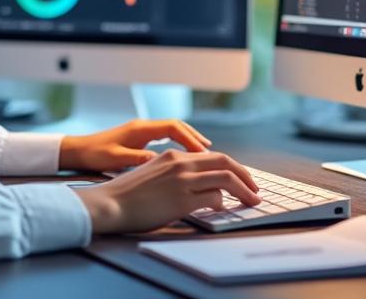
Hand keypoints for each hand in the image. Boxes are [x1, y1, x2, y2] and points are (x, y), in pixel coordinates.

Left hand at [59, 119, 211, 171]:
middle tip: (211, 151)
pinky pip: (164, 137)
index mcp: (139, 129)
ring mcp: (140, 131)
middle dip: (194, 137)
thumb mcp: (116, 159)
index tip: (204, 152)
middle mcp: (142, 127)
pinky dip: (177, 144)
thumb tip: (160, 161)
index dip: (190, 139)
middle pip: (176, 126)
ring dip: (187, 140)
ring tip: (203, 153)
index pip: (173, 128)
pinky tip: (182, 156)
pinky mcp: (137, 138)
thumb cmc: (94, 155)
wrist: (77, 151)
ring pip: (171, 130)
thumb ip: (138, 159)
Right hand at [72, 150, 260, 234]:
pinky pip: (215, 197)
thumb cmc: (129, 194)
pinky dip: (224, 203)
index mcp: (173, 156)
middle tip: (254, 189)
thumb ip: (175, 174)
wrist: (111, 203)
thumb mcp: (153, 174)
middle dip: (245, 175)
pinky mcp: (182, 199)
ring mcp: (183, 180)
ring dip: (244, 191)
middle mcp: (180, 163)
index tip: (241, 179)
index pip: (212, 156)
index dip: (231, 167)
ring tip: (252, 201)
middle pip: (225, 162)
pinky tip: (223, 209)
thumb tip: (197, 185)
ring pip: (226, 178)